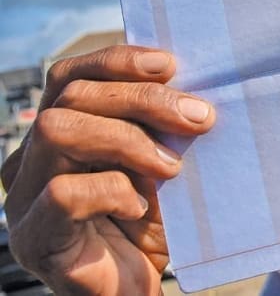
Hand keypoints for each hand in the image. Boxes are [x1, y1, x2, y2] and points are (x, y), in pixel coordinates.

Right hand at [1, 45, 215, 294]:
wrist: (138, 290)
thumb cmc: (151, 225)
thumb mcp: (160, 165)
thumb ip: (160, 128)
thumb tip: (192, 89)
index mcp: (60, 133)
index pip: (71, 76)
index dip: (117, 61)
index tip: (170, 63)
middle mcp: (32, 159)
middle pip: (72, 96)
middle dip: (143, 99)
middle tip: (198, 118)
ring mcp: (25, 198)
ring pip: (58, 130)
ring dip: (128, 140)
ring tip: (172, 167)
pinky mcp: (34, 237)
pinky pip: (64, 193)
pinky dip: (112, 191)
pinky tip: (140, 208)